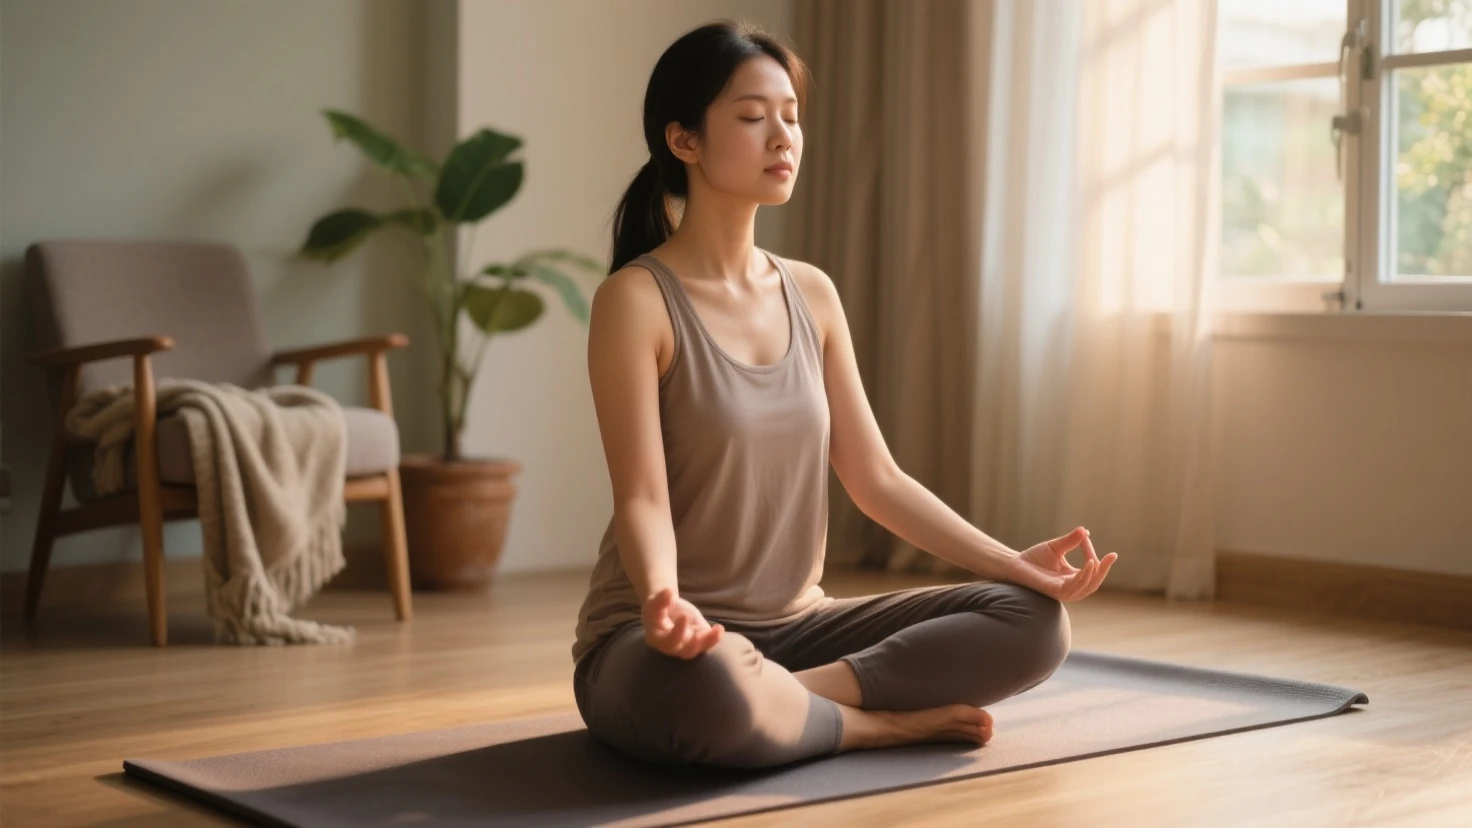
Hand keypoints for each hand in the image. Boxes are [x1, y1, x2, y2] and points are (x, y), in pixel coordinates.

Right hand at [641, 587, 723, 658]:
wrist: (664, 611)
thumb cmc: (657, 609)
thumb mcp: (655, 602)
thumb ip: (661, 599)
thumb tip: (669, 592)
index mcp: (658, 639)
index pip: (669, 640)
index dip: (678, 631)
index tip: (685, 615)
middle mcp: (673, 647)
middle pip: (686, 650)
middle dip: (696, 641)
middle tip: (703, 628)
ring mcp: (686, 646)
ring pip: (698, 648)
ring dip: (709, 641)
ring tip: (718, 630)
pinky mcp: (698, 641)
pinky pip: (707, 643)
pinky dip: (714, 638)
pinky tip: (719, 629)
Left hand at [1000, 527, 1116, 601]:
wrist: (1015, 564)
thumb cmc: (1034, 558)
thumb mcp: (1056, 547)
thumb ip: (1070, 541)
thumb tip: (1085, 530)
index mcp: (1072, 577)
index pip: (1090, 568)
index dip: (1093, 554)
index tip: (1088, 536)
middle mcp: (1070, 586)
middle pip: (1094, 582)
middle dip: (1104, 570)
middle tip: (1111, 556)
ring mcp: (1063, 590)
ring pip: (1087, 587)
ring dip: (1095, 574)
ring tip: (1097, 560)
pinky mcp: (1055, 591)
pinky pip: (1074, 587)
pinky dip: (1083, 577)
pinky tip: (1088, 564)